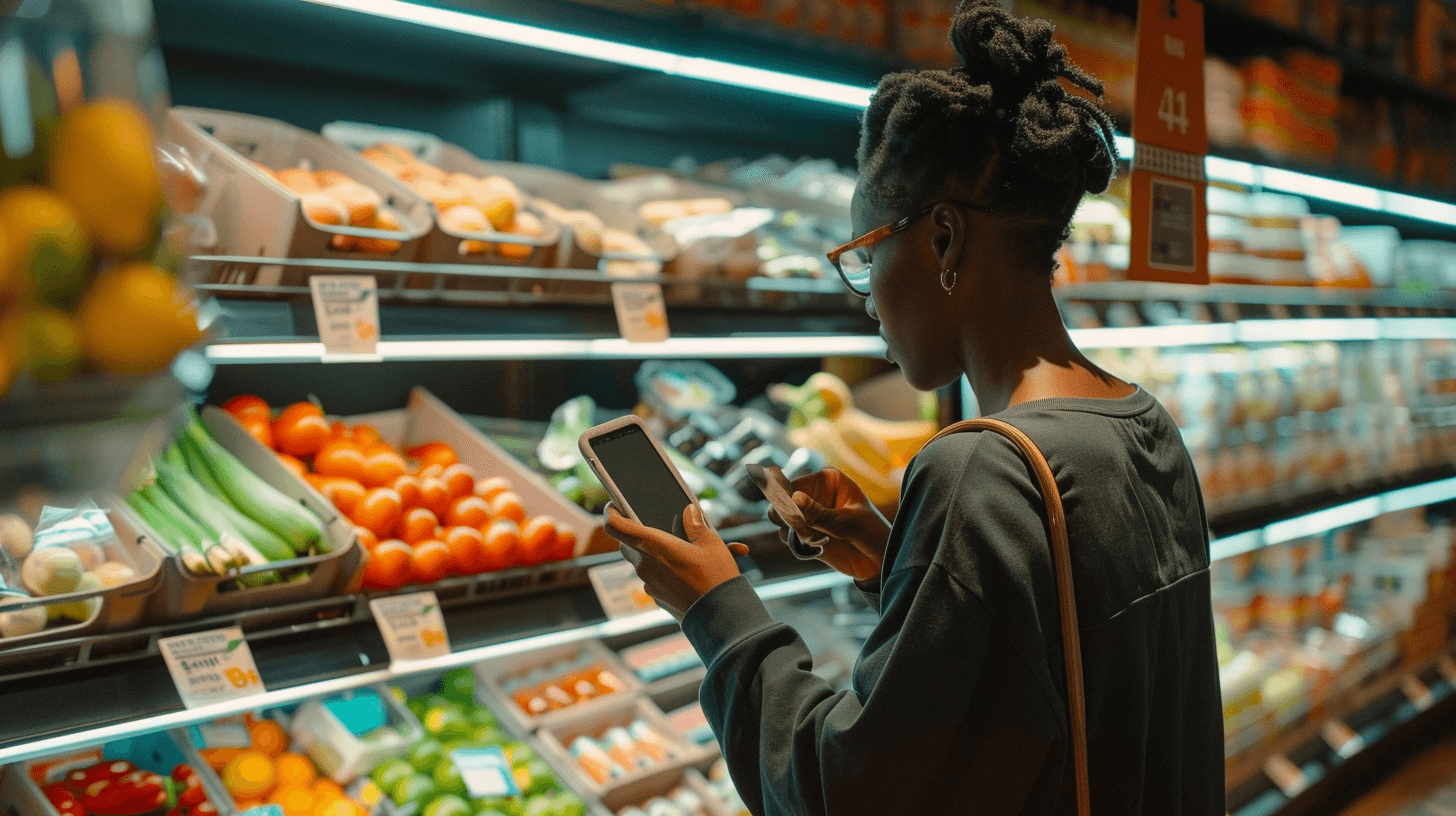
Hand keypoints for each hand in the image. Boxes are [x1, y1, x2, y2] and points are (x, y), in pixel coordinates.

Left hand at [604, 503, 749, 620]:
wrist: (722, 618)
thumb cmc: (715, 578)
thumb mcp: (711, 544)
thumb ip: (696, 525)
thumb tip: (689, 511)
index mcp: (652, 546)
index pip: (615, 526)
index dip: (611, 513)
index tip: (615, 506)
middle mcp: (644, 566)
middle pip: (629, 543)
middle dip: (638, 534)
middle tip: (660, 527)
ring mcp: (650, 585)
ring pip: (644, 561)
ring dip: (659, 553)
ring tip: (693, 551)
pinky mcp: (658, 598)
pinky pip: (658, 578)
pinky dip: (670, 571)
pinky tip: (696, 571)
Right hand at [767, 468, 889, 581]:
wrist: (880, 561)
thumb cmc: (872, 533)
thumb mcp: (848, 522)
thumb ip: (819, 513)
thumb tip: (794, 497)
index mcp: (828, 482)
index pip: (796, 483)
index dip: (786, 497)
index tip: (788, 511)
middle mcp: (816, 495)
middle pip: (783, 500)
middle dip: (787, 516)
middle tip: (799, 528)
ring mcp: (810, 515)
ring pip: (783, 519)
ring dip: (794, 531)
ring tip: (815, 539)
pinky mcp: (807, 534)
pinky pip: (788, 536)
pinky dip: (797, 544)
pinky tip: (818, 548)